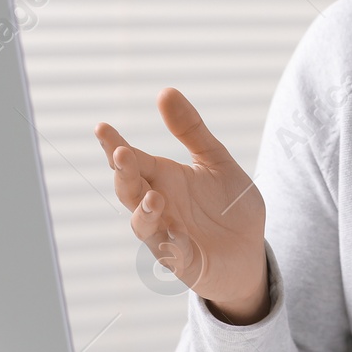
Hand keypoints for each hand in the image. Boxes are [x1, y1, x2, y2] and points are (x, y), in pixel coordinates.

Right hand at [95, 88, 269, 323]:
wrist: (249, 250)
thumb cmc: (228, 206)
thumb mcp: (215, 161)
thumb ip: (191, 130)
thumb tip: (165, 91)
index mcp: (163, 178)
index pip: (133, 159)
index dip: (115, 145)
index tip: (101, 127)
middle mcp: (158, 205)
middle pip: (129, 189)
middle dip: (122, 173)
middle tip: (121, 154)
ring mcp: (166, 234)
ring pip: (142, 223)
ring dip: (144, 211)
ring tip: (154, 196)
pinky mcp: (182, 260)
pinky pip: (171, 253)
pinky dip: (172, 244)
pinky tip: (179, 235)